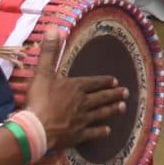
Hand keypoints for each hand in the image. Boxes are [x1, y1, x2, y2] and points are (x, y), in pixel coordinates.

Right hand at [19, 31, 129, 158]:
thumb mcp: (42, 73)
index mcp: (76, 87)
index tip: (115, 81)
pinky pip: (93, 132)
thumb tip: (53, 29)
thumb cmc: (39, 100)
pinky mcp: (78, 135)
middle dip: (115, 94)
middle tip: (126, 93)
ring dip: (112, 110)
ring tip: (123, 108)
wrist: (37, 127)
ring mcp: (82, 120)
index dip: (105, 81)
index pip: (94, 82)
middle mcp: (83, 102)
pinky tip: (108, 131)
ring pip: (101, 113)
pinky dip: (101, 131)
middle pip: (102, 97)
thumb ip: (49, 52)